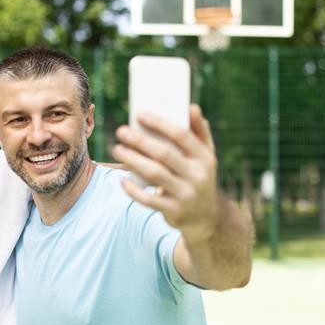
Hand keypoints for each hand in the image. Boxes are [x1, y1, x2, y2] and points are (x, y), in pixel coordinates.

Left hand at [112, 105, 219, 242]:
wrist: (207, 216)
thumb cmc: (199, 175)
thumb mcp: (206, 155)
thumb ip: (199, 131)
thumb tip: (191, 107)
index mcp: (205, 157)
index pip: (181, 135)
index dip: (160, 123)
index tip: (139, 114)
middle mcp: (198, 175)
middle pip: (164, 154)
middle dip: (140, 141)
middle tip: (121, 131)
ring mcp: (186, 194)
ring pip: (154, 174)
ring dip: (133, 160)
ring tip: (117, 149)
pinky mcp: (174, 211)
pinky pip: (149, 199)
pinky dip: (134, 190)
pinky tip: (122, 181)